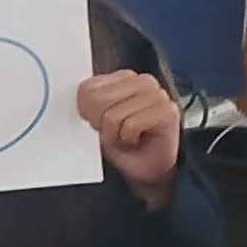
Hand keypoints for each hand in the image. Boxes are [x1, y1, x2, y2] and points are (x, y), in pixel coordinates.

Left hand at [79, 70, 180, 202]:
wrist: (148, 169)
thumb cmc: (122, 144)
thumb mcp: (97, 121)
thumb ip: (89, 105)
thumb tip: (79, 102)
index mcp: (122, 78)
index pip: (88, 88)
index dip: (85, 111)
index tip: (96, 123)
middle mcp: (142, 82)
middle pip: (99, 99)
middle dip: (99, 123)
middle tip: (112, 132)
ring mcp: (158, 95)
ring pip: (114, 114)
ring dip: (114, 135)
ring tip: (124, 137)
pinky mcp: (167, 111)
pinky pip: (131, 125)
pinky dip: (127, 139)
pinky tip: (136, 140)